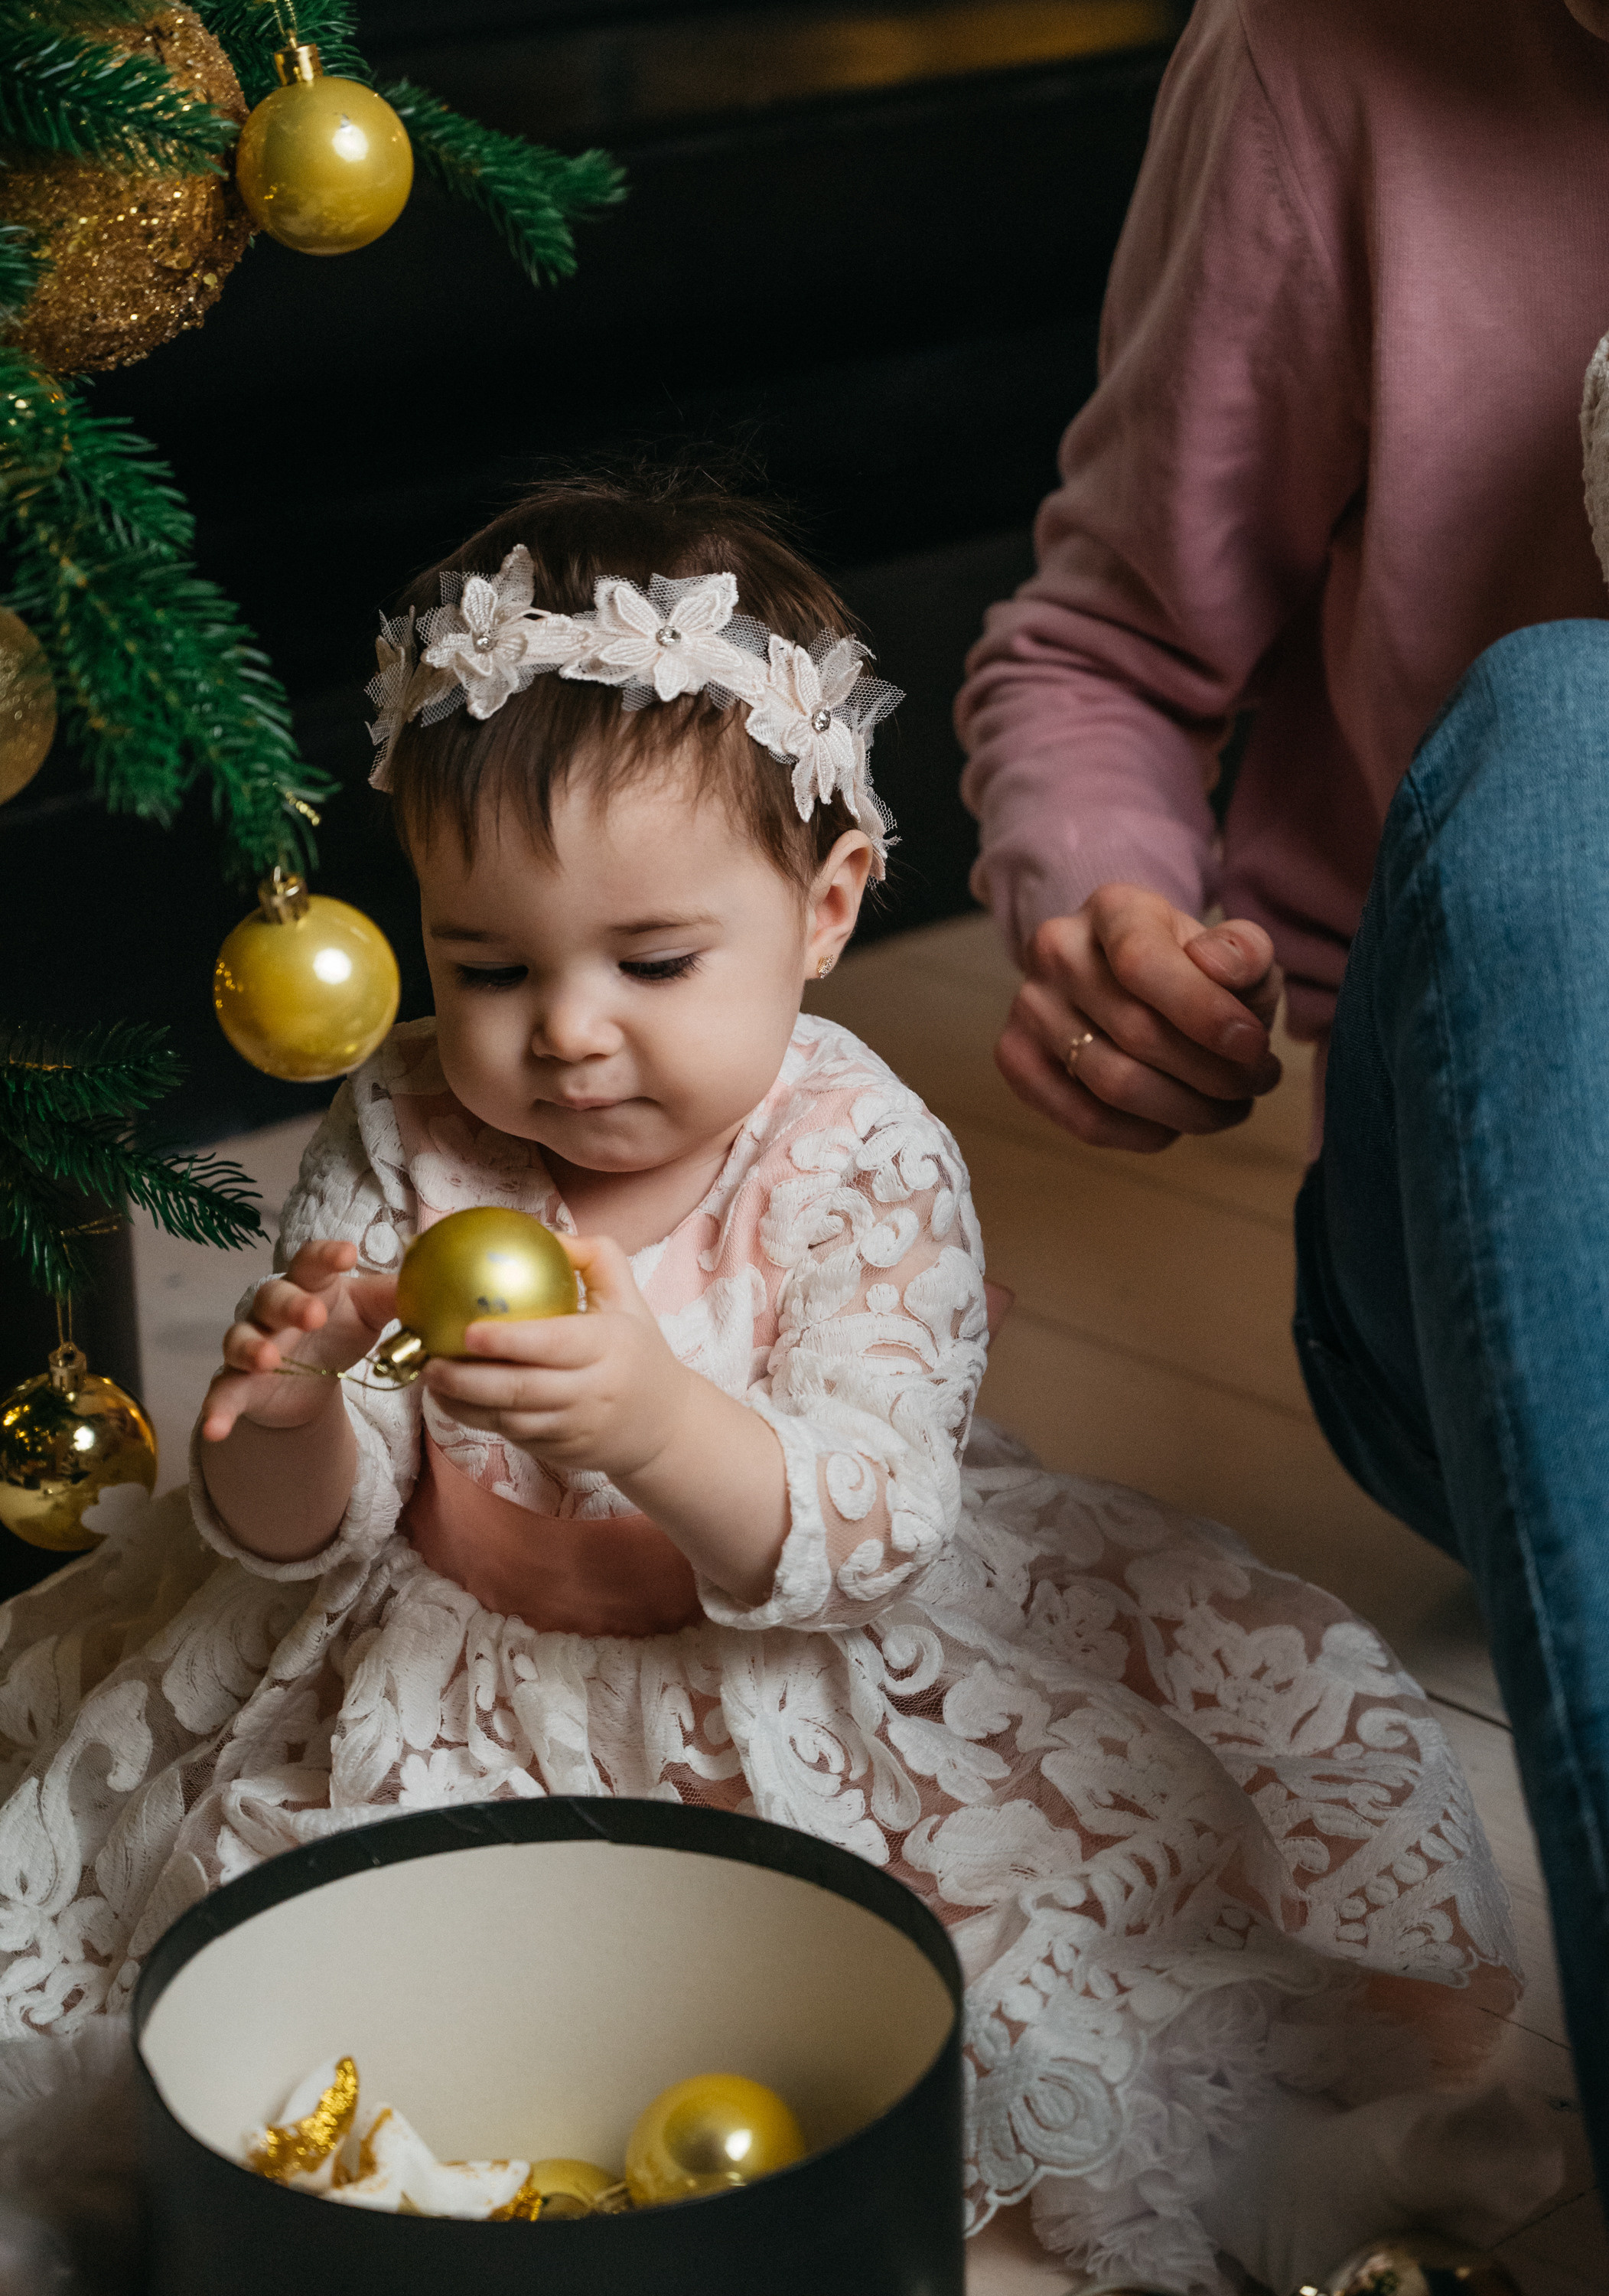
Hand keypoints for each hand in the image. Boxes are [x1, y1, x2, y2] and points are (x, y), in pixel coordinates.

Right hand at [200, 1239, 397, 1441]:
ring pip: (241, 1339)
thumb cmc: (340, 1329)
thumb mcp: (371, 1313)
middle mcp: (273, 1310)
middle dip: (291, 1304)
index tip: (347, 1255)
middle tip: (313, 1315)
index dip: (325, 1256)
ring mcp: (252, 1346)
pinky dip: (217, 1409)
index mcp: (311, 1285)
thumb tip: (431, 1286)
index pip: (312, 1261)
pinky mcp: (238, 1383)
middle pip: (273, 1296)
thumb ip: (396, 1299)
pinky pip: (222, 1393)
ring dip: (251, 1348)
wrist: (309, 1379)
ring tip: (268, 1359)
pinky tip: (215, 1426)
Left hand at [423, 1235, 689, 1483]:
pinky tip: (451, 1400)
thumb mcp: (628, 1296)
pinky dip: (477, 1420)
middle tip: (430, 1359)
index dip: (508, 1341)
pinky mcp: (561, 1450)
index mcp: (608, 1346)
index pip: (553, 1344)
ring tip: (429, 1378)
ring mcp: (574, 1426)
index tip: (469, 1330)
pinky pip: (512, 1435)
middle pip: (520, 1389)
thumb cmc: (638, 1350)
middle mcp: (591, 1390)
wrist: (665, 1425)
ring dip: (462, 1403)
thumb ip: (592, 1255)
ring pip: (509, 1419)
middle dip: (466, 1378)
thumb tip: (544, 1234)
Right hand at [996, 882, 1284, 1151]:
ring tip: (1228, 1109)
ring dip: (1187, 1111)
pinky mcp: (1016, 1058)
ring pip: (1114, 1085)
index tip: (1254, 1046)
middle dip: (1214, 1073)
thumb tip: (1224, 971)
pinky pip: (1085, 1120)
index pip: (1143, 962)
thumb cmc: (1185, 966)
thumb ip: (1245, 953)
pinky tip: (1176, 1124)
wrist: (1119, 975)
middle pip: (1137, 1033)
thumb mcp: (1227, 947)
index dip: (1203, 1014)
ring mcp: (1029, 1006)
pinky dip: (1143, 1134)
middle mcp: (1056, 950)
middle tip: (1256, 1085)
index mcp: (1112, 909)